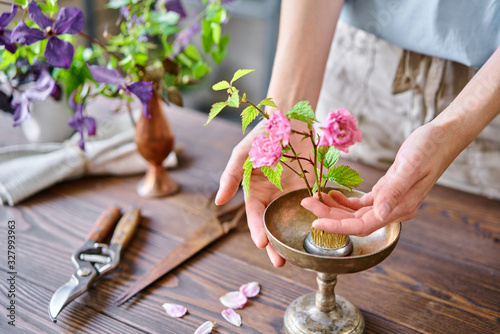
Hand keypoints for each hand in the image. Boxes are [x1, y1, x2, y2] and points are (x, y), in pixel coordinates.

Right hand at [216, 121, 314, 266]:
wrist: (290, 118)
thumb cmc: (262, 134)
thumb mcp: (243, 154)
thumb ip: (231, 177)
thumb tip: (219, 202)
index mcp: (257, 191)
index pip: (255, 216)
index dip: (257, 230)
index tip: (261, 243)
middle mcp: (274, 197)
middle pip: (274, 225)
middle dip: (276, 245)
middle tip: (279, 262)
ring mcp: (294, 194)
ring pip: (294, 221)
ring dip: (295, 238)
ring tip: (299, 255)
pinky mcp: (312, 188)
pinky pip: (315, 207)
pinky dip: (317, 220)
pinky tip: (321, 232)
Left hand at [302, 122, 455, 235]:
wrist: (442, 136)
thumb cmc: (430, 148)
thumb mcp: (410, 167)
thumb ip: (394, 191)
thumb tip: (379, 213)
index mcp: (400, 208)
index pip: (363, 226)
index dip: (338, 226)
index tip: (316, 222)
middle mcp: (394, 208)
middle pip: (355, 221)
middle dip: (329, 215)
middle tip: (306, 202)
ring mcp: (390, 201)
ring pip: (356, 213)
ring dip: (334, 208)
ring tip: (314, 197)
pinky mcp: (387, 190)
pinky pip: (362, 202)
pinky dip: (346, 200)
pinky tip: (332, 194)